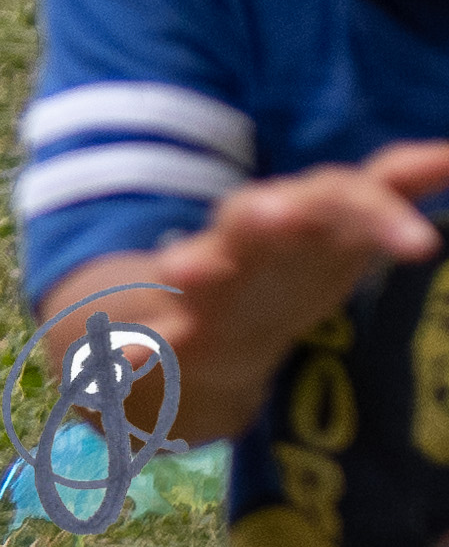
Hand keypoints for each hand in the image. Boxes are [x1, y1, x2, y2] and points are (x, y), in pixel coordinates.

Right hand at [130, 143, 448, 413]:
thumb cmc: (291, 268)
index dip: (380, 214)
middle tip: (283, 217)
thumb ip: (394, 186)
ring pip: (196, 264)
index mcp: (298, 214)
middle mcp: (247, 238)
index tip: (427, 246)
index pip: (339, 196)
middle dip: (269, 214)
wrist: (201, 325)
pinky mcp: (175, 328)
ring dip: (191, 264)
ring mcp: (205, 280)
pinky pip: (150, 335)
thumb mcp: (345, 229)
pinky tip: (128, 360)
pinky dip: (136, 347)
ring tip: (185, 269)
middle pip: (258, 217)